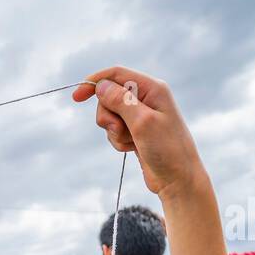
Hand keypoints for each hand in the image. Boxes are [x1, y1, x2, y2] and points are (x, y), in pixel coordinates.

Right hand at [73, 67, 206, 198]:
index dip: (95, 82)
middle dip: (107, 115)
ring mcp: (141, 116)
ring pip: (110, 115)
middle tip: (118, 129)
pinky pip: (115, 130)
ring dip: (114, 131)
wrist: (178, 179)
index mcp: (152, 88)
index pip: (117, 74)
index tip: (77, 98)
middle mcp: (147, 98)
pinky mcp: (137, 132)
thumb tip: (101, 85)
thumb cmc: (167, 149)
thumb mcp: (142, 122)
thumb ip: (120, 101)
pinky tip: (132, 149)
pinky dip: (118, 141)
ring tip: (130, 142)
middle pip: (109, 96)